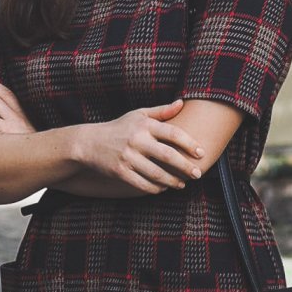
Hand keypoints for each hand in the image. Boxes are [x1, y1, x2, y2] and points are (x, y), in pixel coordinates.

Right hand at [75, 100, 204, 192]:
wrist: (89, 143)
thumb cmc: (119, 128)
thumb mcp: (138, 115)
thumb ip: (161, 111)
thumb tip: (182, 103)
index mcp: (144, 124)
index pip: (172, 133)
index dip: (189, 143)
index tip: (201, 153)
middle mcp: (136, 140)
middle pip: (167, 155)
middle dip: (185, 166)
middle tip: (198, 174)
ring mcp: (128, 157)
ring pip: (156, 173)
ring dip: (172, 181)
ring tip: (182, 184)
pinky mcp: (120, 171)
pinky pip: (142, 184)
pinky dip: (155, 188)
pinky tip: (164, 188)